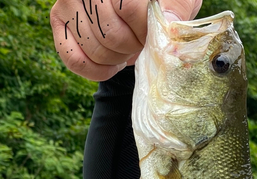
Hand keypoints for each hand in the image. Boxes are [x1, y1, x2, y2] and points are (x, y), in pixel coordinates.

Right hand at [50, 0, 201, 81]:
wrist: (136, 3)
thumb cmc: (157, 2)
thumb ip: (174, 7)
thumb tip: (168, 24)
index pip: (129, 10)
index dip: (145, 32)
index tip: (153, 35)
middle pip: (112, 35)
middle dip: (133, 48)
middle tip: (140, 43)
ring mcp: (68, 2)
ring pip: (96, 50)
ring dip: (118, 60)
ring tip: (128, 49)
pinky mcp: (58, 20)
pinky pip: (74, 59)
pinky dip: (96, 71)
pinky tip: (112, 65)